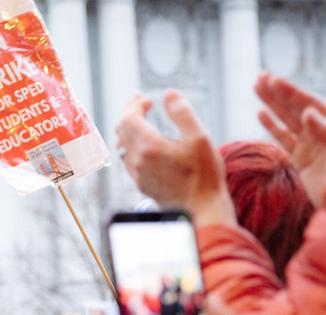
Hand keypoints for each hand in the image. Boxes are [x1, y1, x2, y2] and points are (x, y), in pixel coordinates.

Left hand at [115, 90, 234, 226]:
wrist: (201, 210)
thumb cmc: (204, 176)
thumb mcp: (200, 138)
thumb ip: (182, 113)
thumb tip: (169, 93)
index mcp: (149, 147)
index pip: (128, 118)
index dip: (135, 104)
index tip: (149, 99)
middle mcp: (137, 161)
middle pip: (120, 129)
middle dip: (129, 111)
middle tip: (141, 101)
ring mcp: (137, 175)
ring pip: (122, 145)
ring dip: (128, 128)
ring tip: (141, 118)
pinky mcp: (141, 184)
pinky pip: (128, 159)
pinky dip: (132, 144)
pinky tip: (146, 142)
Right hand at [255, 72, 325, 206]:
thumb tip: (308, 113)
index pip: (311, 104)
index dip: (292, 92)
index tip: (274, 80)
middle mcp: (324, 132)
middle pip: (296, 107)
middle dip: (278, 92)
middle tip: (261, 76)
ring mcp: (312, 147)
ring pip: (287, 121)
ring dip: (272, 104)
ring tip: (256, 87)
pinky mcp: (301, 162)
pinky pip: (284, 141)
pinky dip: (273, 127)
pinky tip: (261, 114)